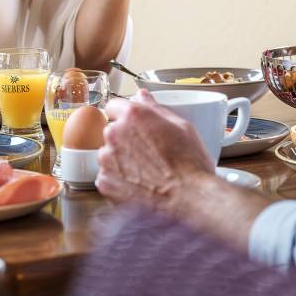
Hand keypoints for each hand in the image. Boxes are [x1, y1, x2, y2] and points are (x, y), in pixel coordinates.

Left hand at [96, 89, 214, 210]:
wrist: (189, 200)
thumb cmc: (190, 164)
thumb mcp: (181, 126)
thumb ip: (155, 108)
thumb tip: (142, 96)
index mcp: (133, 115)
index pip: (114, 105)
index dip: (126, 115)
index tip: (134, 125)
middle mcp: (114, 134)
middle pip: (111, 131)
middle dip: (125, 138)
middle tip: (147, 152)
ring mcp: (107, 159)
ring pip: (108, 154)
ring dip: (120, 159)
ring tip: (145, 172)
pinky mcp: (104, 182)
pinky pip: (107, 175)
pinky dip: (118, 179)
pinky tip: (139, 185)